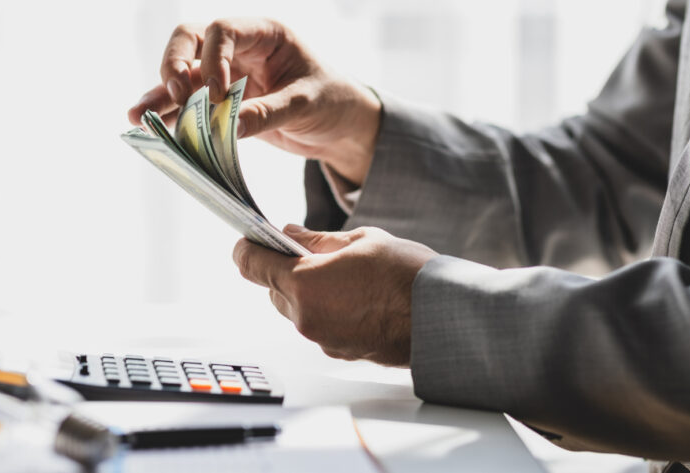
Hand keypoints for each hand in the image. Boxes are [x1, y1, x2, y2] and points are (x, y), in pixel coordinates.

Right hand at [127, 18, 380, 185]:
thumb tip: (228, 126)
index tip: (219, 95)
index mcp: (265, 34)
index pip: (224, 31)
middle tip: (178, 95)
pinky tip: (148, 126)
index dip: (214, 58)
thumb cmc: (332, 102)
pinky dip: (170, 114)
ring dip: (160, 94)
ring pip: (183, 75)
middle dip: (176, 65)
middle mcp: (240, 49)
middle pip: (191, 41)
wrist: (339, 128)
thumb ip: (268, 113)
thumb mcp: (306, 105)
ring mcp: (227, 74)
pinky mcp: (221, 103)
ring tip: (138, 117)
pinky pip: (189, 104)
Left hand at [232, 225, 437, 365]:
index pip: (250, 264)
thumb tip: (292, 234)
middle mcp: (305, 316)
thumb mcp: (361, 240)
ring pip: (296, 309)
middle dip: (288, 270)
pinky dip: (328, 311)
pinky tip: (358, 299)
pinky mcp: (338, 351)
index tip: (251, 239)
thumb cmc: (408, 277)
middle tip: (315, 254)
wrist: (442, 318)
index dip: (247, 248)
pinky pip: (319, 326)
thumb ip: (318, 240)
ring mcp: (321, 338)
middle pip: (273, 289)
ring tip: (346, 278)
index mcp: (304, 282)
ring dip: (309, 293)